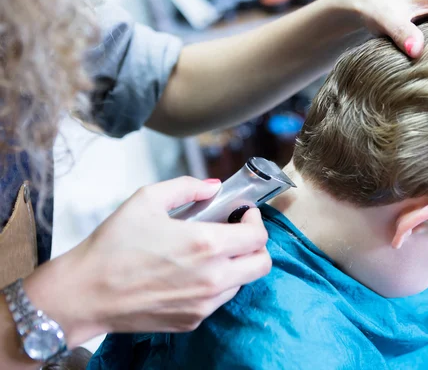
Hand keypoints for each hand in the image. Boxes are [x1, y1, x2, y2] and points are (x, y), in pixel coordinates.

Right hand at [24, 177, 270, 346]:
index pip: (258, 236)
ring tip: (209, 253)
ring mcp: (204, 304)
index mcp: (206, 244)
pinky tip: (192, 273)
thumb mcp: (147, 199)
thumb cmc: (113, 245)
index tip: (243, 214)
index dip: (255, 221)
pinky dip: (216, 285)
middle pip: (262, 264)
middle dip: (256, 245)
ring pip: (243, 283)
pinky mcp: (193, 321)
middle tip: (237, 234)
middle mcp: (213, 277)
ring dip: (236, 265)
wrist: (85, 293)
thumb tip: (213, 187)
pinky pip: (219, 301)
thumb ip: (187, 187)